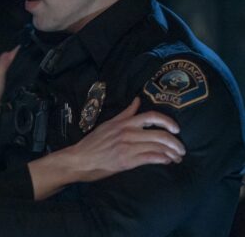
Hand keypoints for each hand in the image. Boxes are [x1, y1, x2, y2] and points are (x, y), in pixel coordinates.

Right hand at [66, 97, 184, 181]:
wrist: (80, 159)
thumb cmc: (94, 142)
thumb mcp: (109, 124)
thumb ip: (126, 113)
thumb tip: (137, 100)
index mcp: (124, 123)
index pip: (151, 117)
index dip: (167, 121)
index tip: (177, 129)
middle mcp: (127, 132)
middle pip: (159, 134)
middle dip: (175, 143)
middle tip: (182, 149)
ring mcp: (127, 147)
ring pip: (157, 147)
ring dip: (171, 153)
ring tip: (177, 158)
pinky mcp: (126, 161)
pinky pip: (150, 158)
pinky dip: (162, 159)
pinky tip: (166, 161)